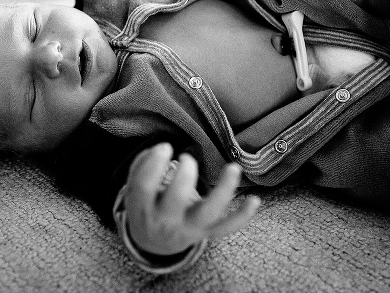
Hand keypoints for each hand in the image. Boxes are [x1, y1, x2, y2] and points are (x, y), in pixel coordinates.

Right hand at [124, 143, 259, 255]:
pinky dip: (242, 216)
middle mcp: (165, 222)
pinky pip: (226, 227)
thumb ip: (143, 165)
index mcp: (142, 209)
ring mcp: (188, 229)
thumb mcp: (134, 187)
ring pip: (208, 212)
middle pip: (176, 199)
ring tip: (233, 167)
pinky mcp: (205, 233)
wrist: (153, 242)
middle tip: (187, 158)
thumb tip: (160, 150)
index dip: (154, 164)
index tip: (165, 146)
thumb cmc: (146, 203)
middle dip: (185, 174)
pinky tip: (255, 200)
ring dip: (224, 190)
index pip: (145, 187)